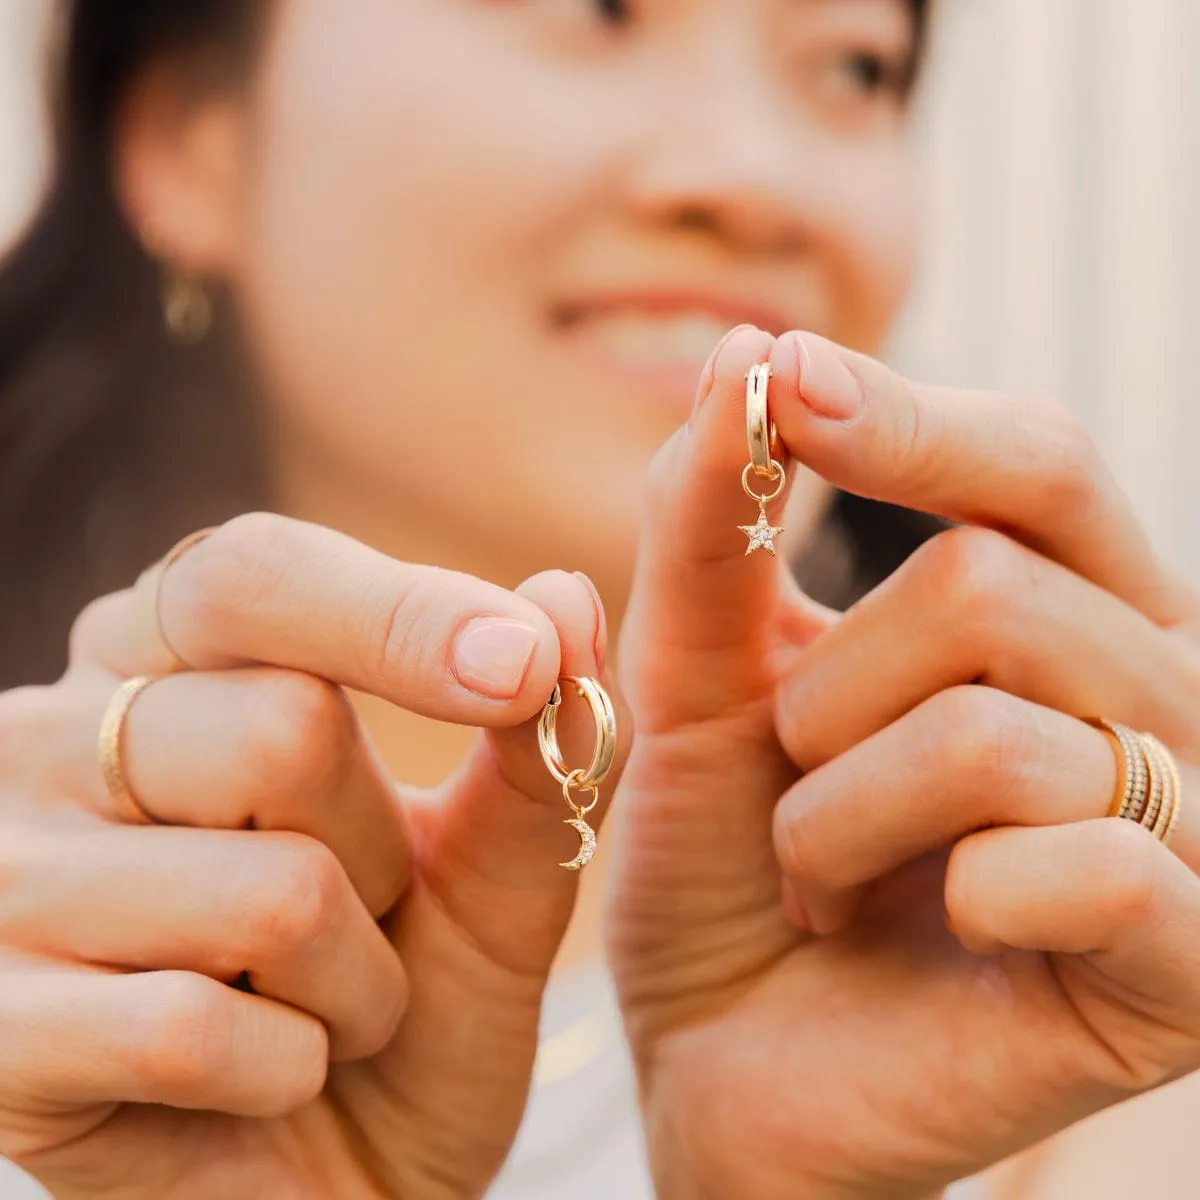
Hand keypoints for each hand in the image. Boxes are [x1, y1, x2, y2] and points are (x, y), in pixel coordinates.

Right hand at [0, 514, 615, 1198]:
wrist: (338, 1179)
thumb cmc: (412, 997)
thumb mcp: (491, 871)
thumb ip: (530, 746)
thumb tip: (565, 592)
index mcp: (168, 661)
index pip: (257, 577)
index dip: (397, 614)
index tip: (523, 663)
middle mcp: (55, 738)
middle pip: (280, 728)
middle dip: (380, 849)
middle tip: (359, 913)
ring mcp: (5, 881)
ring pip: (267, 891)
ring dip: (354, 979)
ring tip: (317, 1003)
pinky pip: (190, 1031)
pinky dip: (287, 1067)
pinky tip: (264, 1077)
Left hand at [610, 326, 1199, 1197]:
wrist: (730, 1063)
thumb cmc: (723, 864)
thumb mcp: (694, 688)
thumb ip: (713, 538)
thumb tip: (747, 355)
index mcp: (1056, 611)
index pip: (1032, 463)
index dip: (913, 419)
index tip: (782, 379)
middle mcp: (1148, 695)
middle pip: (991, 585)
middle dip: (825, 694)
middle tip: (795, 778)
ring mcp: (1184, 831)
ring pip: (996, 728)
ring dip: (843, 811)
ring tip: (820, 872)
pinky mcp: (1187, 967)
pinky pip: (1080, 866)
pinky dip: (942, 893)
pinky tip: (932, 931)